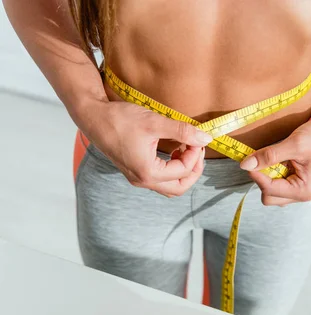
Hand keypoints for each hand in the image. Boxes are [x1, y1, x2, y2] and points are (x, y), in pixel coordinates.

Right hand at [82, 100, 211, 196]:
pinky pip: (160, 180)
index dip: (195, 154)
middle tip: (198, 151)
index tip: (197, 138)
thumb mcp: (155, 122)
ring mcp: (138, 179)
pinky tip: (174, 151)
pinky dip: (172, 170)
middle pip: (179, 188)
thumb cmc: (120, 120)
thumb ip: (182, 131)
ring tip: (187, 150)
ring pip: (170, 187)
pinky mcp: (135, 173)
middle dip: (193, 170)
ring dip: (183, 172)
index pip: (183, 171)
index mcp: (148, 172)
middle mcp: (143, 181)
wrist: (94, 118)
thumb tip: (205, 137)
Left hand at [240, 117, 310, 205]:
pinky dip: (273, 173)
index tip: (248, 160)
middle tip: (263, 159)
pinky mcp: (296, 182)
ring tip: (274, 158)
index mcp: (303, 191)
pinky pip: (277, 184)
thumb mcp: (294, 144)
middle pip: (268, 197)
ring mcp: (298, 189)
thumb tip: (246, 165)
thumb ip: (269, 155)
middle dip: (262, 179)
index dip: (256, 174)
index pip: (269, 190)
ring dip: (267, 177)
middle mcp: (300, 194)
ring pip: (271, 192)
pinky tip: (279, 159)